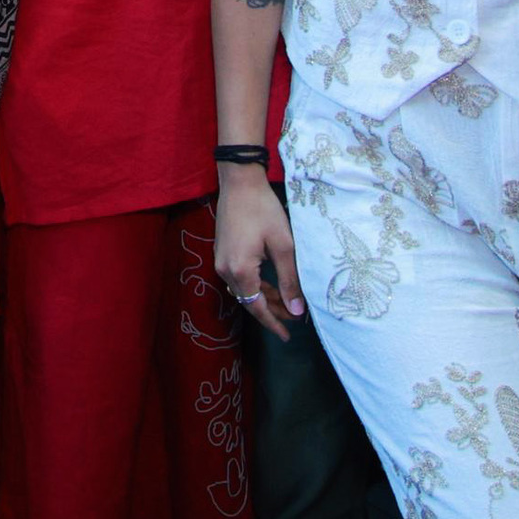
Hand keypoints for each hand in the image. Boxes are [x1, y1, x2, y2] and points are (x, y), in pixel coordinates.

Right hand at [212, 166, 309, 336]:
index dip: (273, 323)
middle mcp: (225, 270)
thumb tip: (297, 310)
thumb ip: (289, 280)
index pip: (257, 308)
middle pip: (249, 301)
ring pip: (244, 290)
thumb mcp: (283, 245)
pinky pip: (239, 278)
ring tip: (287, 302)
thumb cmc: (263, 210)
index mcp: (240, 271)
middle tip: (295, 317)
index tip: (287, 336)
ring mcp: (220, 261)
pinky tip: (270, 284)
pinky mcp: (222, 253)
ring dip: (264, 298)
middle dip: (272, 311)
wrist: (239, 182)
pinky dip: (255, 285)